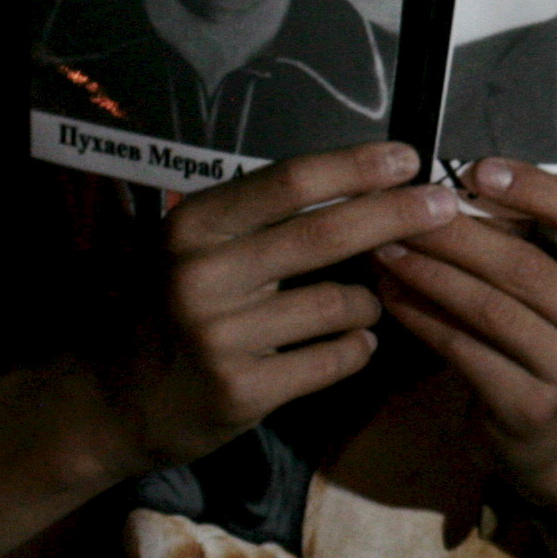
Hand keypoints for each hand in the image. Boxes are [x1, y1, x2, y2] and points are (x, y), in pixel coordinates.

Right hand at [99, 141, 445, 471]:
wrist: (111, 400)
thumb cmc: (170, 307)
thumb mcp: (197, 247)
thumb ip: (267, 219)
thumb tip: (370, 182)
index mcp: (194, 226)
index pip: (290, 182)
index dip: (358, 166)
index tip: (411, 157)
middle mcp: (202, 275)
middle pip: (326, 235)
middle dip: (398, 215)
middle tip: (445, 205)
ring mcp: (221, 337)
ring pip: (342, 303)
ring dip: (370, 301)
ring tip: (363, 302)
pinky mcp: (242, 391)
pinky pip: (336, 358)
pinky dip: (357, 347)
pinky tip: (352, 344)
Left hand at [371, 158, 556, 512]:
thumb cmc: (548, 339)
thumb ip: (525, 240)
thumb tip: (450, 189)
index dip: (535, 188)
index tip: (476, 170)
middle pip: (525, 265)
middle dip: (453, 234)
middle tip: (398, 212)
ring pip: (489, 308)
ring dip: (427, 274)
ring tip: (384, 250)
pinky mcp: (533, 407)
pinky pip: (464, 351)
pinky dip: (421, 319)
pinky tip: (391, 297)